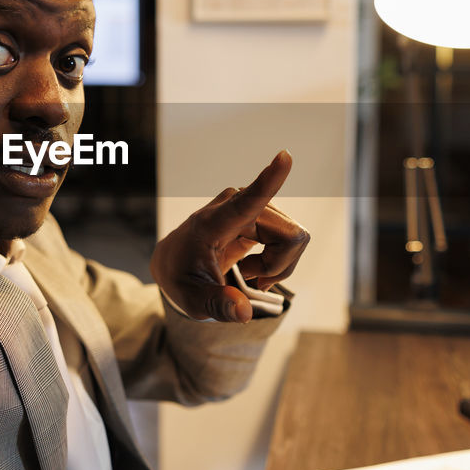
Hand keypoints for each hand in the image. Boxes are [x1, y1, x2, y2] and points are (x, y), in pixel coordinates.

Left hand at [150, 150, 308, 323]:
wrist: (175, 263)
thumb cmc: (181, 278)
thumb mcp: (192, 300)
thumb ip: (217, 305)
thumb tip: (243, 313)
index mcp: (212, 223)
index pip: (245, 201)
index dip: (268, 181)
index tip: (285, 156)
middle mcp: (234, 206)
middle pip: (289, 234)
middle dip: (279, 266)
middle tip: (252, 281)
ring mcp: (250, 207)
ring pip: (294, 237)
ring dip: (278, 264)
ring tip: (248, 272)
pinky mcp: (260, 213)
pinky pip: (292, 237)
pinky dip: (279, 261)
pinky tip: (255, 268)